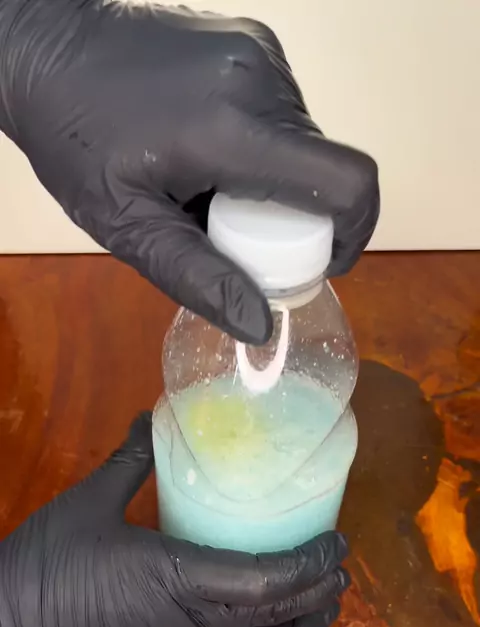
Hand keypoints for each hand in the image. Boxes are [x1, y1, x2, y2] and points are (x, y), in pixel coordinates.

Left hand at [0, 3, 378, 343]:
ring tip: (209, 186)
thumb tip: (261, 325)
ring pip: (304, 143)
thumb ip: (198, 278)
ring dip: (275, 180)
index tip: (322, 262)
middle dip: (295, 218)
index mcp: (231, 130)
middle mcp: (260, 79)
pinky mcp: (256, 40)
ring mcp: (261, 52)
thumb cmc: (74, 141)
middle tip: (234, 234)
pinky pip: (284, 112)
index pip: (344, 182)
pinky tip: (209, 149)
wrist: (48, 49)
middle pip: (322, 169)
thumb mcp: (127, 226)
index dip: (354, 233)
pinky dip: (264, 145)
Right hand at [0, 413, 349, 626]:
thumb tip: (148, 414)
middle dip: (315, 598)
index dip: (309, 565)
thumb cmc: (44, 559)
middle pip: (269, 618)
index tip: (337, 545)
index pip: (264, 579)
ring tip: (320, 615)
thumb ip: (131, 459)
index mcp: (175, 573)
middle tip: (342, 576)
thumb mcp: (90, 500)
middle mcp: (183, 619)